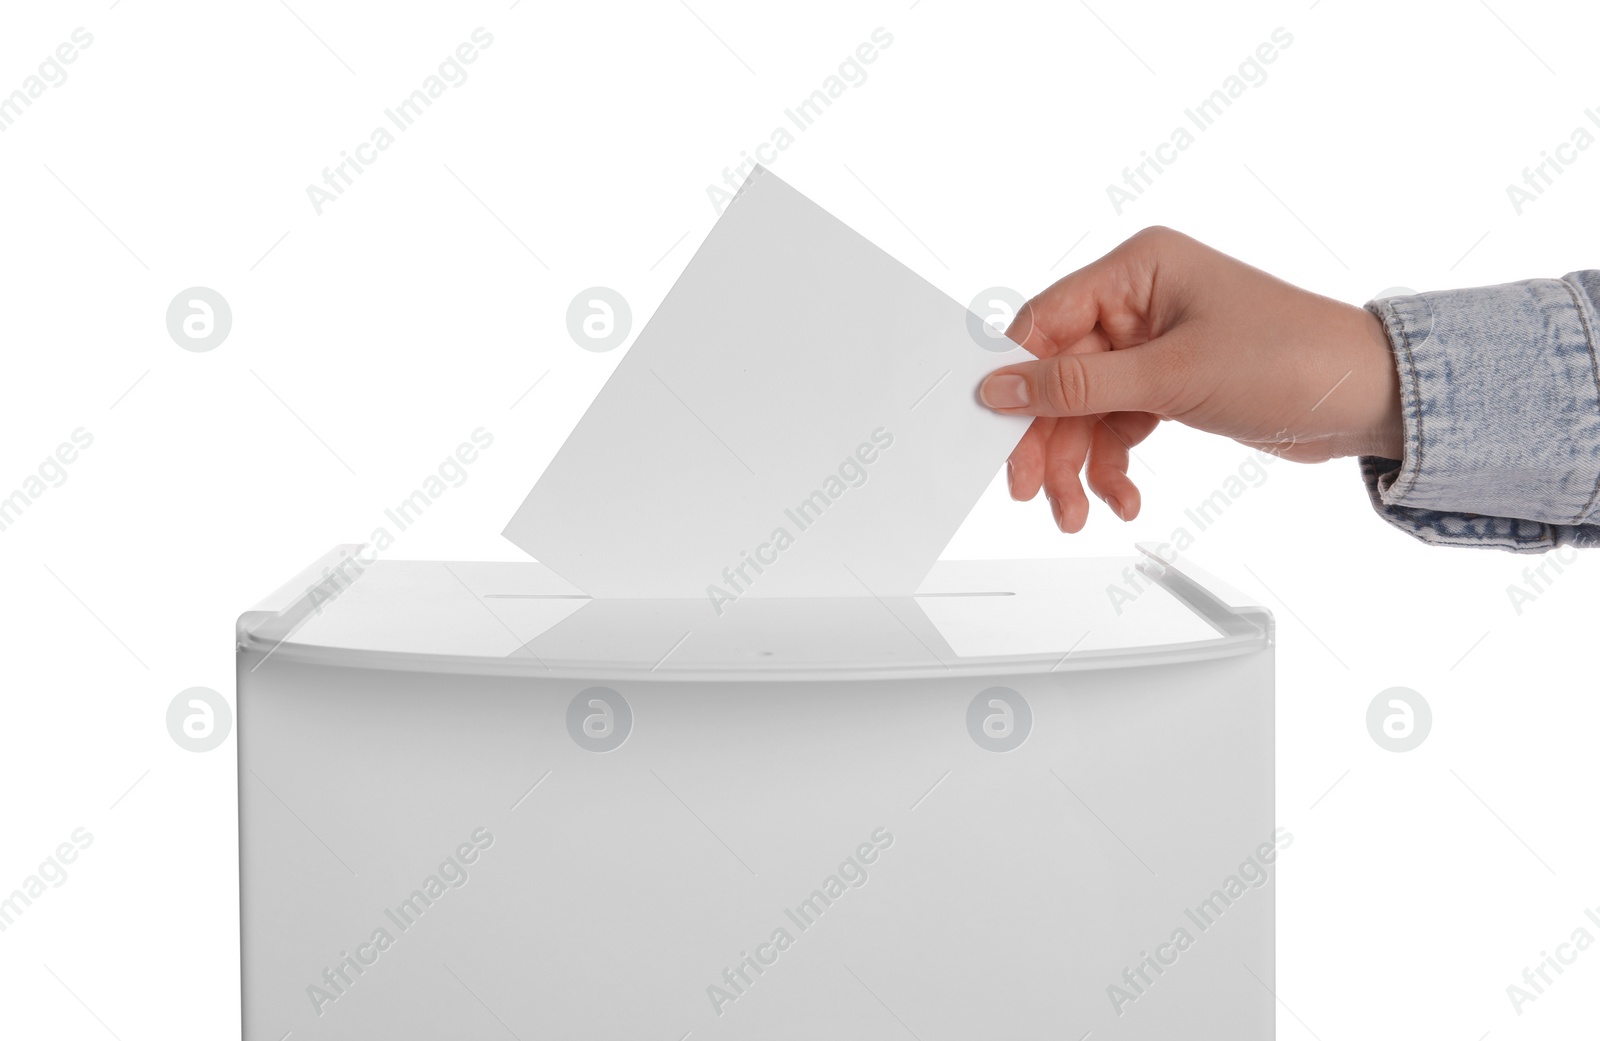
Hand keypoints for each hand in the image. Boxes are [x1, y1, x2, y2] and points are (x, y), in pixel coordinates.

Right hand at [979, 227, 1403, 531]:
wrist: (1367, 398)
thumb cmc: (1293, 358)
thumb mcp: (1172, 374)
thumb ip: (1079, 383)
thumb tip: (1004, 387)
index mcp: (1138, 268)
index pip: (1047, 320)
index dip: (1018, 375)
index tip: (994, 423)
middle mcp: (1140, 301)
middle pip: (1062, 375)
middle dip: (1049, 438)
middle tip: (1032, 488)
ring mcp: (1153, 346)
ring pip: (1085, 410)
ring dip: (1077, 464)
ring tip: (1078, 509)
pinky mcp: (1169, 385)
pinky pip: (1116, 427)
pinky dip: (1112, 465)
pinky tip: (1120, 495)